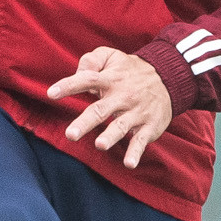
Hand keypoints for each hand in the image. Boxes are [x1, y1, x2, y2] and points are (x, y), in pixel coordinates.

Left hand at [49, 46, 174, 166]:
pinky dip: (136, 152)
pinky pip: (141, 140)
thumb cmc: (130, 71)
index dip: (69, 85)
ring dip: (110, 136)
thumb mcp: (112, 56)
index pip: (87, 79)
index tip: (51, 93)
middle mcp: (123, 96)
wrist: (169, 78)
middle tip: (71, 134)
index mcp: (110, 79)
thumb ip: (92, 60)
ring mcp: (136, 112)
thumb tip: (77, 72)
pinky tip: (129, 164)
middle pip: (101, 110)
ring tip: (100, 145)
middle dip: (86, 122)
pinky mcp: (149, 126)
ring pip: (121, 126)